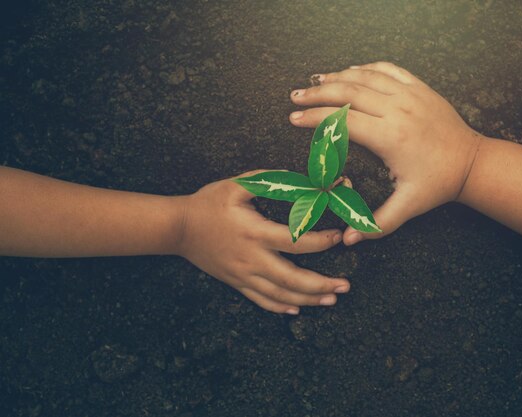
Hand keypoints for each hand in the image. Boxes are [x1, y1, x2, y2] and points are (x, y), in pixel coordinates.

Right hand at [175, 171, 349, 313]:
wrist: (177, 228)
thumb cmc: (207, 203)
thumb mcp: (236, 185)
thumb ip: (268, 181)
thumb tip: (297, 178)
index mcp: (255, 233)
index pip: (295, 242)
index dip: (320, 242)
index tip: (338, 238)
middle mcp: (251, 258)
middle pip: (292, 279)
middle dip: (321, 285)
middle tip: (344, 285)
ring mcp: (243, 274)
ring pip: (280, 295)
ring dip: (308, 299)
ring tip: (330, 299)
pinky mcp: (236, 282)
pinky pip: (261, 300)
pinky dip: (280, 307)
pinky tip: (296, 309)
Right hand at [290, 61, 481, 244]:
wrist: (472, 162)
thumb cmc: (438, 184)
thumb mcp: (408, 206)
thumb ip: (377, 224)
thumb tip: (348, 240)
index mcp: (391, 137)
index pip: (343, 121)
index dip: (315, 119)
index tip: (294, 119)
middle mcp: (398, 110)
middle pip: (348, 92)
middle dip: (317, 94)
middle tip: (295, 97)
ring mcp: (410, 95)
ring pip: (365, 76)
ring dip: (337, 77)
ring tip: (315, 82)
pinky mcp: (420, 88)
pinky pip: (388, 69)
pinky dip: (365, 68)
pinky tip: (350, 71)